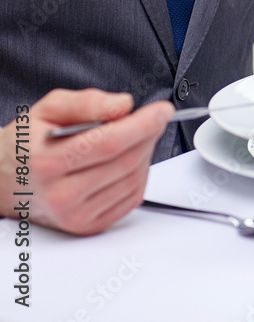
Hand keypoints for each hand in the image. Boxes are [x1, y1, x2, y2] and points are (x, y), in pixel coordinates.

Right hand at [0, 90, 173, 235]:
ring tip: (136, 137)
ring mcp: (76, 215)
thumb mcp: (47, 109)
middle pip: (126, 162)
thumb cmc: (27, 145)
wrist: (4, 182)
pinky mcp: (89, 225)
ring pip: (134, 179)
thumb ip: (87, 102)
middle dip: (149, 135)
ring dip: (145, 153)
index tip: (163, 111)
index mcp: (47, 162)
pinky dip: (139, 174)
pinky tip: (129, 160)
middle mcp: (61, 194)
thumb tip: (123, 105)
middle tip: (154, 119)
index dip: (143, 124)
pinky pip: (132, 197)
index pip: (109, 143)